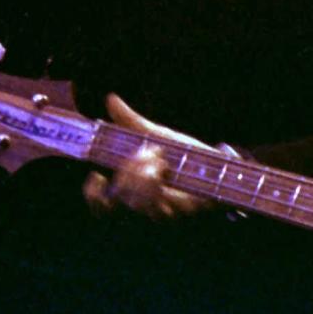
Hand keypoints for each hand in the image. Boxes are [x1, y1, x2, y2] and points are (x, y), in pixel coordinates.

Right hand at [83, 93, 217, 219]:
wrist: (219, 165)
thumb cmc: (186, 154)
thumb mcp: (158, 135)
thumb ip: (132, 122)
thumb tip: (111, 100)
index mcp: (131, 189)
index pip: (101, 206)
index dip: (93, 195)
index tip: (98, 175)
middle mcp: (141, 207)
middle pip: (119, 196)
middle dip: (129, 169)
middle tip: (149, 154)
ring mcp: (158, 213)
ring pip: (137, 202)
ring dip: (146, 174)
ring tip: (161, 161)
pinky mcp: (176, 214)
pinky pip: (158, 205)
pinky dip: (158, 181)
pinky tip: (166, 168)